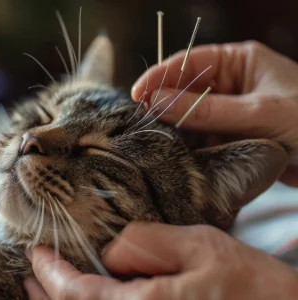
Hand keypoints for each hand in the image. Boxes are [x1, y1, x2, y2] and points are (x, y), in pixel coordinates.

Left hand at [24, 222, 297, 299]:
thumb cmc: (248, 285)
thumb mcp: (198, 246)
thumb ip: (145, 244)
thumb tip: (109, 253)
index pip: (75, 294)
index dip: (51, 273)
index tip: (36, 253)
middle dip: (46, 295)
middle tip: (31, 274)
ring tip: (43, 289)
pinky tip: (84, 299)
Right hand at [131, 41, 297, 185]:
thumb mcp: (259, 112)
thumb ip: (206, 110)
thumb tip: (157, 102)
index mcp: (237, 62)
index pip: (189, 63)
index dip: (160, 77)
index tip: (137, 95)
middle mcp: (229, 84)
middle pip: (185, 91)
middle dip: (165, 107)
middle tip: (143, 124)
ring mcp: (228, 112)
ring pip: (190, 118)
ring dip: (177, 131)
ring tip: (159, 145)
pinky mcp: (228, 137)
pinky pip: (201, 139)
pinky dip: (191, 149)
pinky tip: (181, 158)